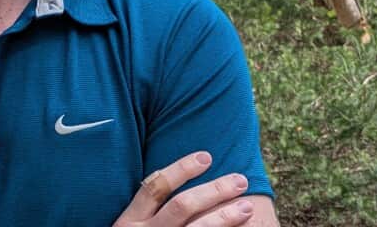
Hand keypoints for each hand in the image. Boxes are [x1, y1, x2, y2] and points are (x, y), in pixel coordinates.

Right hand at [112, 151, 253, 226]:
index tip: (207, 157)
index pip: (156, 187)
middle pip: (182, 206)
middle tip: (240, 180)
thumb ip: (148, 210)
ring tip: (247, 206)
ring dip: (225, 216)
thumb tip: (182, 183)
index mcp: (129, 221)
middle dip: (214, 190)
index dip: (182, 169)